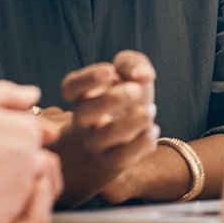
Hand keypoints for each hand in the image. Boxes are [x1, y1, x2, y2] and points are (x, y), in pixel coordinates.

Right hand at [0, 80, 56, 222]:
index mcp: (26, 130)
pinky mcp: (10, 216)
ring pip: (28, 185)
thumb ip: (7, 93)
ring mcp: (22, 190)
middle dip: (18, 159)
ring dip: (13, 182)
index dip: (12, 135)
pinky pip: (15, 209)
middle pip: (37, 159)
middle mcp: (31, 159)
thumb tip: (33, 95)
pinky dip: (2, 203)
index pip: (36, 132)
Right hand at [51, 51, 159, 205]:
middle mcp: (84, 120)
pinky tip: (153, 129)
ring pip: (105, 136)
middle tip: (136, 89)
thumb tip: (140, 75)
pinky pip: (122, 157)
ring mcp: (96, 142)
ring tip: (150, 109)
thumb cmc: (128, 92)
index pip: (70, 87)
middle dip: (112, 99)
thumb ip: (133, 62)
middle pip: (83, 112)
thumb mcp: (131, 70)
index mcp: (83, 94)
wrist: (134, 125)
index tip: (111, 71)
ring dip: (132, 121)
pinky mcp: (113, 159)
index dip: (87, 79)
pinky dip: (142, 142)